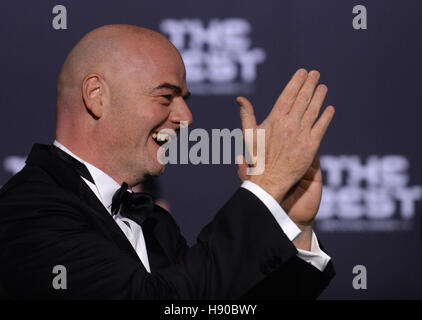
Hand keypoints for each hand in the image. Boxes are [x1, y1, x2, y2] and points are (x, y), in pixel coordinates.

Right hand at [237, 69, 333, 210]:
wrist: (269, 181)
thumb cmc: (257, 158)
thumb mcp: (249, 135)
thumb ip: (247, 115)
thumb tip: (240, 99)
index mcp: (274, 119)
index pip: (288, 95)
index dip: (296, 82)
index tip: (302, 72)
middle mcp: (289, 124)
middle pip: (303, 99)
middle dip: (309, 84)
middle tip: (315, 74)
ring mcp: (301, 134)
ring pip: (313, 110)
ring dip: (319, 97)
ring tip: (323, 87)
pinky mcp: (311, 146)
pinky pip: (321, 127)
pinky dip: (326, 117)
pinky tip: (330, 109)